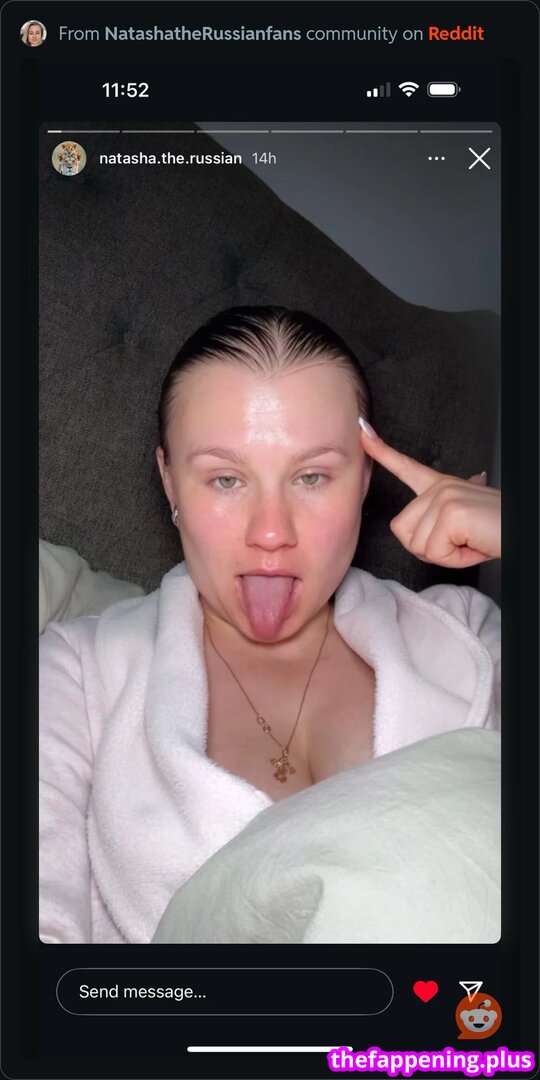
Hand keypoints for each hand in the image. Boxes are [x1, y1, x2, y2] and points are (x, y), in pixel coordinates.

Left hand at [359, 420, 500, 567]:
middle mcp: (440, 486)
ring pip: (418, 546)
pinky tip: (472, 544)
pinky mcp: (450, 512)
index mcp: (441, 486)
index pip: (406, 467)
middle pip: (403, 531)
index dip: (382, 452)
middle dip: (431, 548)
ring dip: (446, 555)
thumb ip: (445, 518)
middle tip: (461, 541)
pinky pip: (434, 552)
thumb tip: (444, 517)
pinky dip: (455, 559)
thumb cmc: (498, 530)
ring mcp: (444, 497)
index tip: (363, 432)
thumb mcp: (465, 522)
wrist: (523, 530)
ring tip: (470, 541)